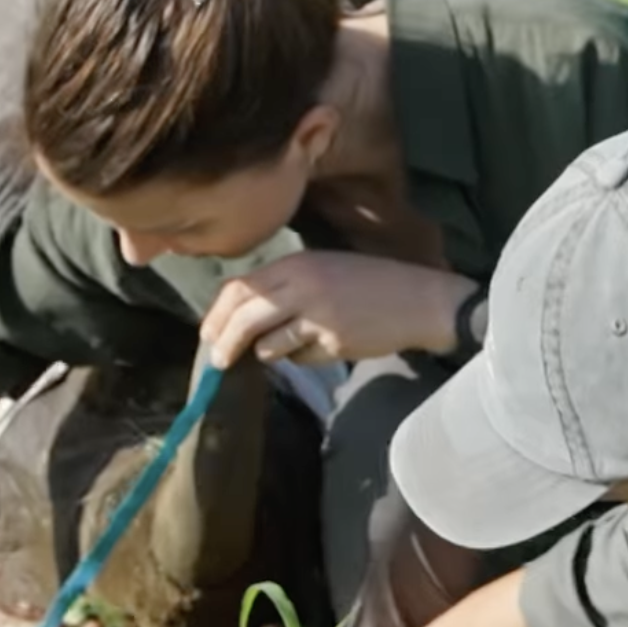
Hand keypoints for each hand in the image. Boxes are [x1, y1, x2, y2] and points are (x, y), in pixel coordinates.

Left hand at [201, 251, 476, 368]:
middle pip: (244, 317)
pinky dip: (301, 359)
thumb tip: (244, 315)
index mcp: (295, 264)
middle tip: (217, 362)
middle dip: (224, 343)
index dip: (217, 314)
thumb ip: (285, 286)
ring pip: (267, 344)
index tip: (209, 334)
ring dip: (265, 354)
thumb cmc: (370, 283)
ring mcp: (316, 314)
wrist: (418, 299)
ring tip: (282, 350)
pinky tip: (322, 347)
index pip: (239, 288)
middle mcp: (301, 285)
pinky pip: (300, 358)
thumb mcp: (323, 270)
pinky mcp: (332, 341)